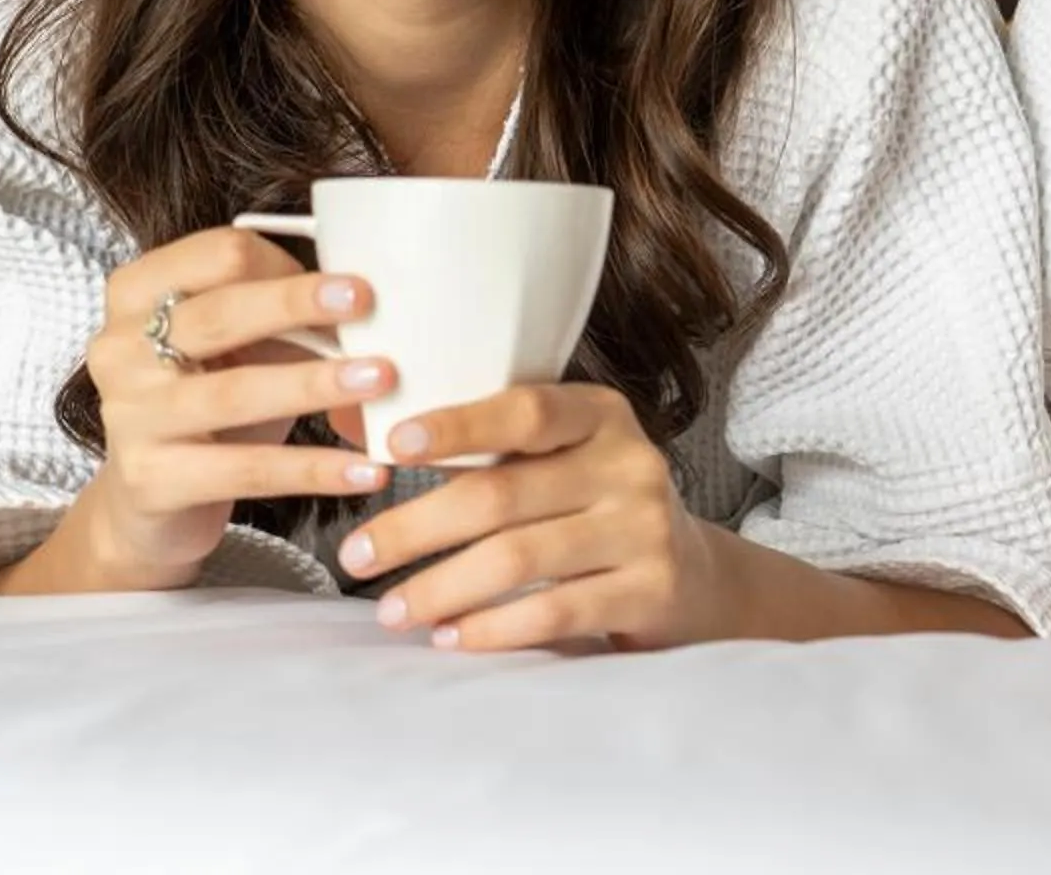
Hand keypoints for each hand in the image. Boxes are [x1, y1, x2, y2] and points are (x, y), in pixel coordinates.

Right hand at [78, 228, 400, 587]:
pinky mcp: (150, 480)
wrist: (149, 502)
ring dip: (314, 383)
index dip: (285, 267)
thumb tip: (371, 306)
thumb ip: (283, 318)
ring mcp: (129, 416)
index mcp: (137, 293)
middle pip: (219, 314)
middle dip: (296, 305)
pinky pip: (246, 470)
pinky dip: (313, 469)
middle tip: (366, 303)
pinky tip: (366, 470)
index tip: (349, 283)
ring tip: (381, 381)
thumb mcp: (239, 346)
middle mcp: (119, 348)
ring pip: (234, 392)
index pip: (216, 255)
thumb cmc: (210, 400)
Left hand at [336, 384, 721, 652]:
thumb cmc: (597, 511)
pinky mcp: (651, 591)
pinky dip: (491, 629)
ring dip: (441, 588)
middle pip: (502, 493)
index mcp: (601, 415)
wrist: (696, 578)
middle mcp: (630, 464)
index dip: (458, 425)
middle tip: (354, 555)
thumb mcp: (564, 461)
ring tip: (391, 610)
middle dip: (415, 527)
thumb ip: (492, 448)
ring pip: (519, 558)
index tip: (392, 446)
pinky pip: (554, 613)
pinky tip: (449, 638)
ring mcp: (644, 528)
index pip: (525, 411)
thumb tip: (362, 435)